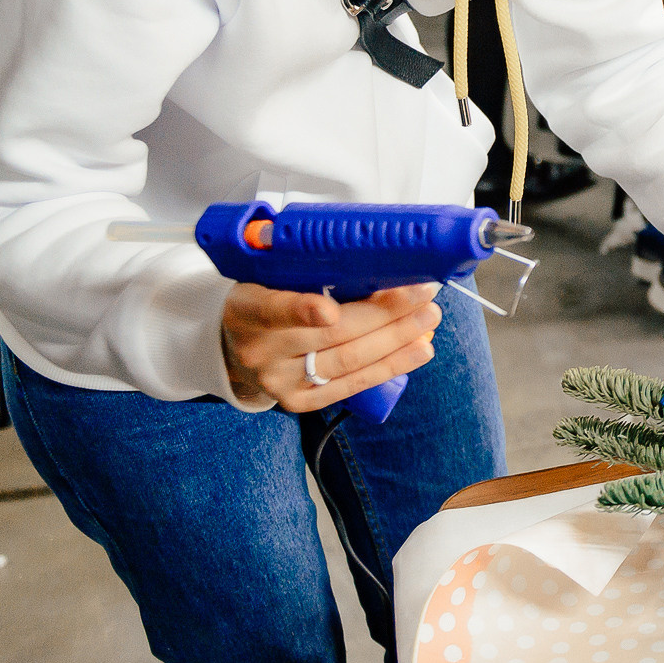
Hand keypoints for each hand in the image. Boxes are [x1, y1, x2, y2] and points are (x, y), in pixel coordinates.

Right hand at [220, 281, 440, 412]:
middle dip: (384, 314)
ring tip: (428, 319)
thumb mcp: (270, 278)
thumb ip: (308, 273)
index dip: (304, 311)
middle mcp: (262, 351)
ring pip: (348, 361)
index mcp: (248, 310)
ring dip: (397, 339)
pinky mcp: (300, 401)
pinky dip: (390, 366)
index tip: (330, 310)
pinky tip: (418, 350)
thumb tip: (376, 260)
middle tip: (423, 294)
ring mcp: (280, 382)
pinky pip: (352, 385)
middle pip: (332, 334)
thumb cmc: (264, 299)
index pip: (275, 309)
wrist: (235, 348)